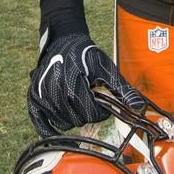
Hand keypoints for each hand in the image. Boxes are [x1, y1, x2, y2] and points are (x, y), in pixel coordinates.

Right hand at [27, 32, 144, 136]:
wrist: (65, 39)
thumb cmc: (86, 54)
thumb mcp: (106, 68)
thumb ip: (121, 88)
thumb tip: (139, 106)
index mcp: (73, 80)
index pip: (89, 113)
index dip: (100, 113)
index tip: (102, 106)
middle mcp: (54, 87)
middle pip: (75, 119)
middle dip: (86, 115)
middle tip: (90, 104)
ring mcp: (42, 91)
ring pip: (60, 122)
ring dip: (71, 120)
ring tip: (77, 106)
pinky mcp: (34, 94)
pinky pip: (38, 119)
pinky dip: (46, 129)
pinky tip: (55, 133)